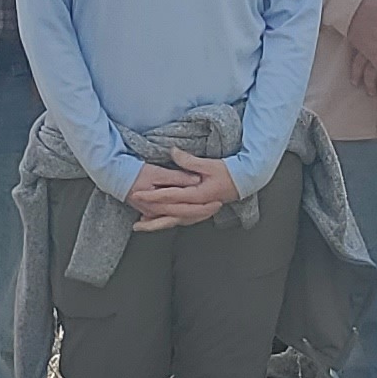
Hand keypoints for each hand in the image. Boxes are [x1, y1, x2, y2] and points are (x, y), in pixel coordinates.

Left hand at [127, 154, 241, 231]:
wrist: (242, 183)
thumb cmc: (228, 174)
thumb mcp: (209, 164)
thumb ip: (189, 161)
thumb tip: (173, 152)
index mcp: (198, 195)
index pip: (171, 196)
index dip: (153, 195)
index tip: (139, 193)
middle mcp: (197, 208)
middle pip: (169, 214)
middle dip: (150, 213)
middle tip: (134, 208)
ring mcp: (197, 213)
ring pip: (173, 222)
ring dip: (156, 224)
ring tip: (139, 225)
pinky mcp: (197, 214)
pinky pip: (179, 221)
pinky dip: (166, 223)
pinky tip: (155, 222)